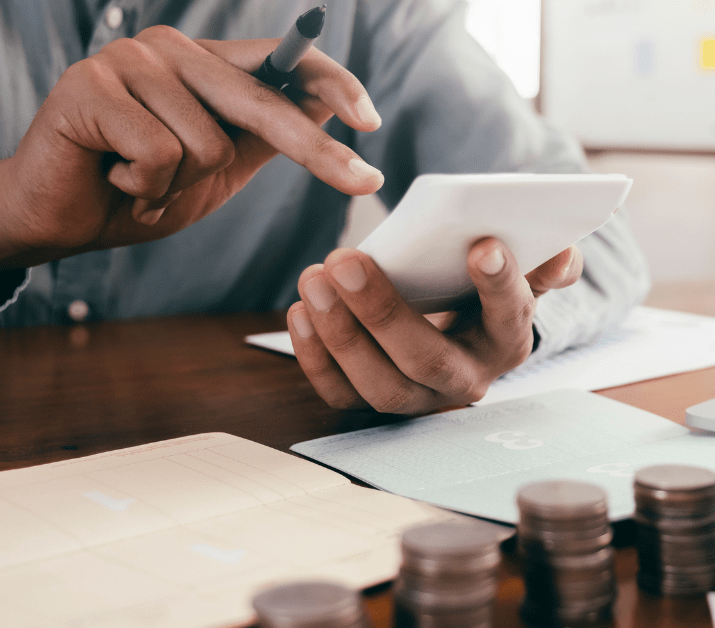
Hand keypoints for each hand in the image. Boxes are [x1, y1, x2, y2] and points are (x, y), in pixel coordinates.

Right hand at [0, 27, 383, 269]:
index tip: (371, 122)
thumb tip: (329, 104)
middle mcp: (170, 50)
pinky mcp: (90, 86)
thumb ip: (265, 134)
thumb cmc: (141, 191)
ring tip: (142, 183)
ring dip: (179, 186)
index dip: (332, 85)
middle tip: (365, 184)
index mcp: (204, 64)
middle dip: (316, 154)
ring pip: (209, 143)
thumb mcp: (219, 166)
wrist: (59, 221)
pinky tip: (115, 178)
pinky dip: (145, 186)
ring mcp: (129, 61)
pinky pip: (161, 154)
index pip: (281, 63)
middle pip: (264, 104)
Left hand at [287, 239, 583, 413]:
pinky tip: (301, 309)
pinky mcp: (374, 402)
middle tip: (347, 259)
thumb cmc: (476, 287)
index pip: (509, 317)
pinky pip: (340, 394)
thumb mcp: (515, 271)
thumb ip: (542, 262)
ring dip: (341, 334)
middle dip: (383, 312)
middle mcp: (468, 380)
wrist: (450, 325)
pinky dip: (315, 355)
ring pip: (379, 386)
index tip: (482, 243)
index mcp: (509, 341)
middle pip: (427, 360)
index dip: (499, 285)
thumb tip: (564, 255)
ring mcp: (419, 399)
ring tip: (315, 277)